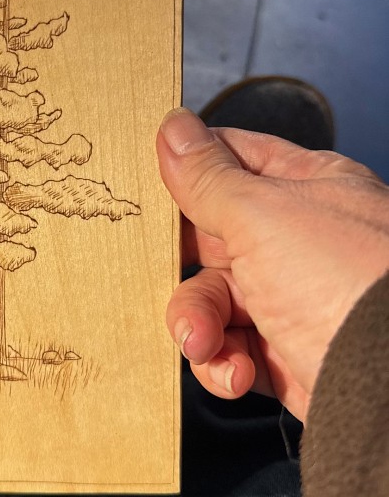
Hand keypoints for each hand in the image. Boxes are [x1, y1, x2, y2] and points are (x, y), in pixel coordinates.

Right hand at [157, 107, 388, 421]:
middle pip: (206, 238)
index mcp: (302, 187)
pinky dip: (221, 363)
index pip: (229, 160)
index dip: (186, 172)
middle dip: (183, 265)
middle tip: (170, 272)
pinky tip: (237, 371)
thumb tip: (173, 126)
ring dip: (197, 323)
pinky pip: (226, 348)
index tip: (150, 191)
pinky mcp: (281, 352)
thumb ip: (207, 175)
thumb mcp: (261, 213)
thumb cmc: (346, 282)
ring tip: (205, 342)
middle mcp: (294, 240)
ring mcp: (288, 296)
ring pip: (209, 299)